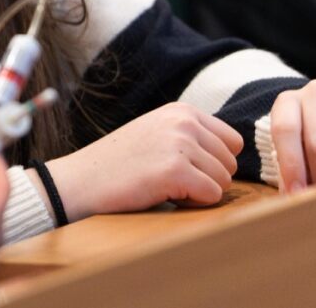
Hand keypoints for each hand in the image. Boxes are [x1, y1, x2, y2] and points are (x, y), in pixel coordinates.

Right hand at [44, 102, 242, 220]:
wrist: (81, 180)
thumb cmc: (119, 163)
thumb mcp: (157, 133)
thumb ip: (191, 136)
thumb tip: (234, 154)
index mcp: (182, 110)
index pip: (232, 141)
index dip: (214, 161)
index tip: (187, 168)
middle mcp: (184, 122)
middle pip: (230, 162)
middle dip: (208, 178)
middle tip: (172, 180)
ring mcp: (180, 144)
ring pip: (223, 181)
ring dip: (199, 192)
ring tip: (166, 186)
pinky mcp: (175, 171)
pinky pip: (212, 196)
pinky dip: (193, 204)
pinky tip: (165, 195)